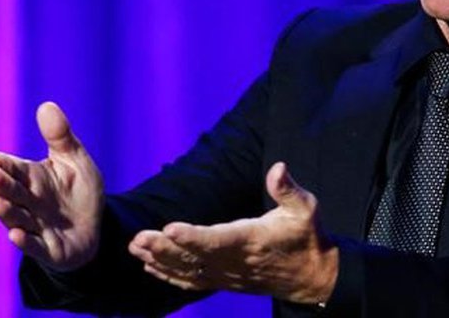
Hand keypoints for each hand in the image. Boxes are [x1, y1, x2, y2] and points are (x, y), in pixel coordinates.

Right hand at [0, 102, 104, 270]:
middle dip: (2, 184)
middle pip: (11, 192)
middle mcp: (28, 202)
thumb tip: (46, 105)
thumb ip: (60, 137)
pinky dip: (25, 241)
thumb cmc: (77, 191)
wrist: (94, 227)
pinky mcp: (48, 249)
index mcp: (31, 178)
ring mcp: (36, 226)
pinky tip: (15, 235)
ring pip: (17, 219)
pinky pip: (34, 246)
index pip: (13, 168)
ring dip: (7, 212)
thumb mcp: (74, 160)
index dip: (3, 164)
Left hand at [128, 162, 337, 304]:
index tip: (170, 229)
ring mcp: (229, 275)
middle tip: (139, 238)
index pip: (219, 240)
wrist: (312, 277)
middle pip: (195, 257)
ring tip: (135, 248)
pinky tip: (150, 266)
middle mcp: (236, 261)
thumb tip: (277, 167)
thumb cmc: (307, 236)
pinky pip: (193, 281)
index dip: (194, 237)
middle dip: (165, 248)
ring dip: (161, 260)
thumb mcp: (306, 209)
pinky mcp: (225, 281)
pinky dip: (170, 275)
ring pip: (189, 271)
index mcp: (253, 240)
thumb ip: (288, 189)